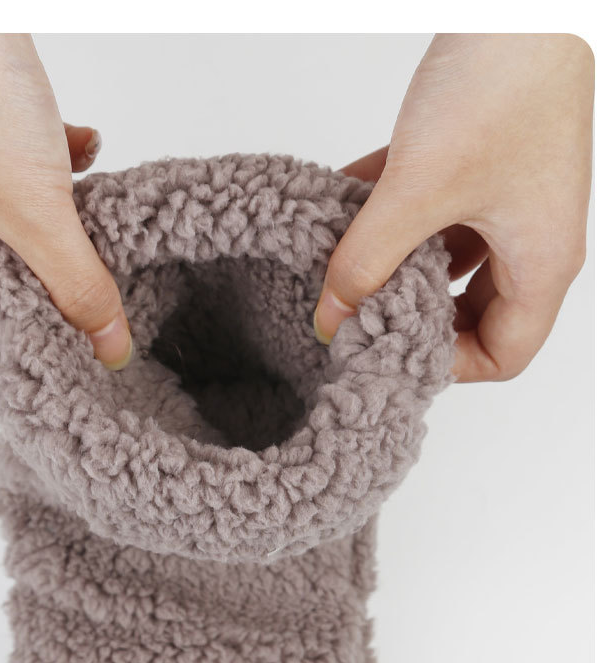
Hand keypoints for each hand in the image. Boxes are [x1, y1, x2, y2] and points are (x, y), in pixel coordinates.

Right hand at [0, 33, 131, 367]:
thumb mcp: (37, 214)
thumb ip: (79, 286)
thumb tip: (111, 348)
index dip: (5, 336)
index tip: (56, 322)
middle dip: (39, 279)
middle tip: (80, 272)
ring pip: (6, 233)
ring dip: (51, 226)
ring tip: (80, 209)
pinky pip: (14, 182)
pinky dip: (50, 174)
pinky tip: (79, 149)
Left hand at [314, 34, 593, 382]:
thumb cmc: (505, 84)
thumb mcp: (419, 189)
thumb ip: (367, 260)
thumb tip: (331, 318)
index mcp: (541, 263)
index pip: (504, 354)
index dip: (449, 367)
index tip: (389, 353)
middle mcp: (532, 239)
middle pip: (476, 313)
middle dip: (415, 316)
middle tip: (362, 316)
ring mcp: (508, 200)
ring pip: (448, 260)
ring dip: (397, 262)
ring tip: (345, 262)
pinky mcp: (484, 163)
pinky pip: (435, 210)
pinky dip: (393, 214)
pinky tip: (344, 204)